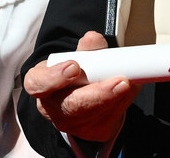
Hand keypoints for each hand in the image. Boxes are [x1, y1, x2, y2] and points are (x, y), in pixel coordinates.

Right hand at [22, 31, 139, 142]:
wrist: (85, 98)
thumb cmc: (77, 74)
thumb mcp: (77, 57)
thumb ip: (86, 48)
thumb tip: (93, 38)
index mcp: (41, 85)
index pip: (38, 84)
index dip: (55, 76)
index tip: (74, 66)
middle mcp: (54, 108)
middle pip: (72, 105)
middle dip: (98, 94)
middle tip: (120, 81)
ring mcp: (73, 124)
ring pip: (96, 113)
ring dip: (118, 96)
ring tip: (131, 80)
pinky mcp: (94, 132)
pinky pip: (112, 118)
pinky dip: (124, 101)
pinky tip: (130, 88)